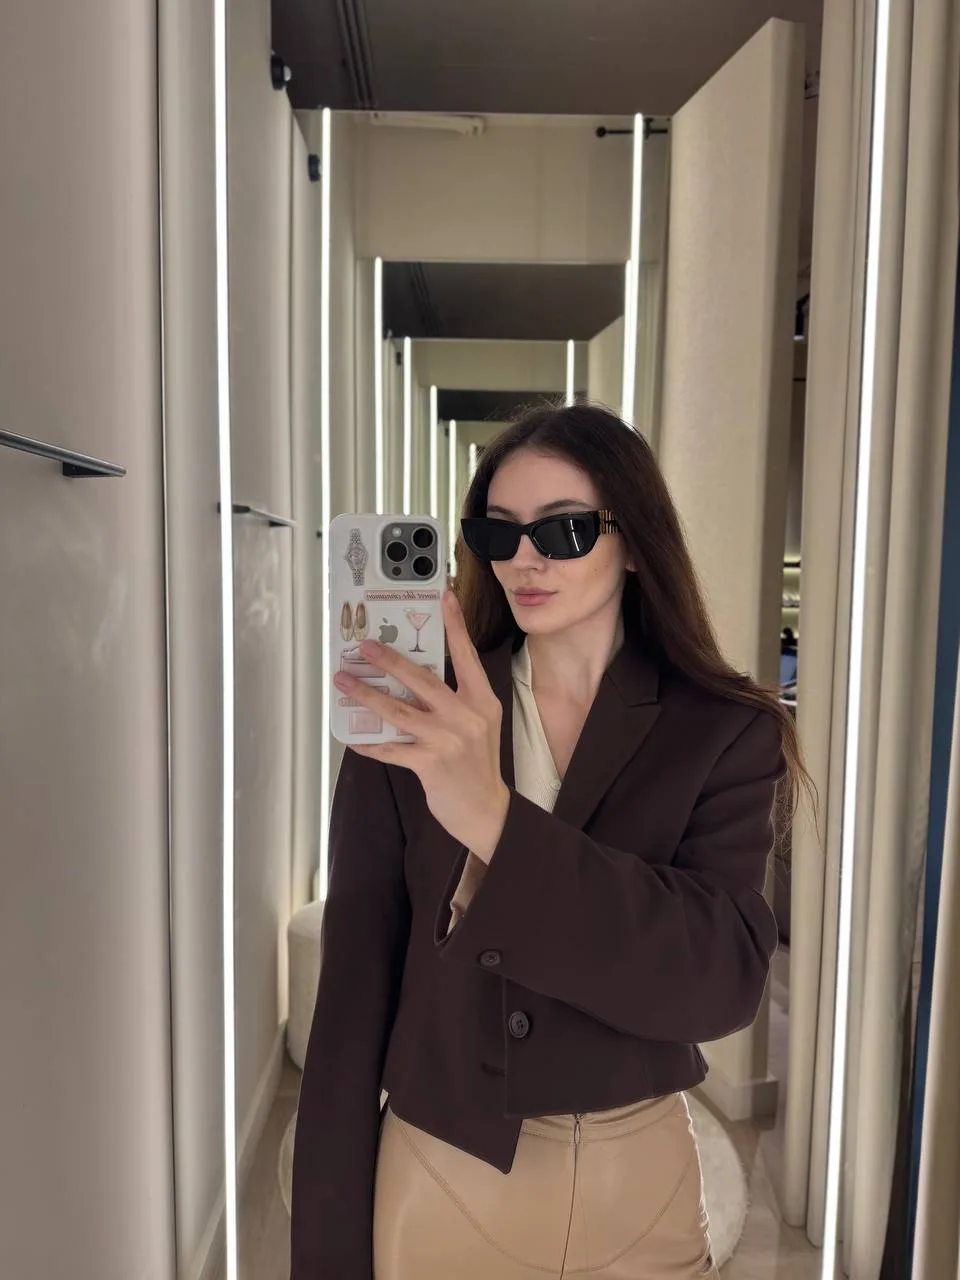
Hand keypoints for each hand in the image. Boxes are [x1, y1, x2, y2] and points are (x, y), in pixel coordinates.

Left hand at [333, 591, 509, 861]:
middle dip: (389, 660)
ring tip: (344, 681)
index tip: (443, 596)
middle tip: (363, 645)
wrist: (487, 811)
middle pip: (422, 680)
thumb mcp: (477, 724)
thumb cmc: (477, 764)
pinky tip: (353, 737)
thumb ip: (453, 701)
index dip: (454, 625)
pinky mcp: (431, 764)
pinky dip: (370, 743)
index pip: (467, 656)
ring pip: (399, 711)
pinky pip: (392, 748)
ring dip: (367, 695)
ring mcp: (448, 740)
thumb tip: (411, 678)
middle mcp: (466, 716)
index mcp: (481, 701)